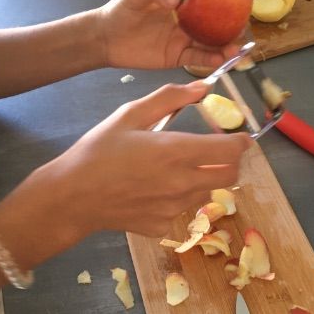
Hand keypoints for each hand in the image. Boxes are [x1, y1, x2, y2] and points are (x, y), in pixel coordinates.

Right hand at [46, 82, 251, 239]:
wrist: (73, 196)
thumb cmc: (98, 151)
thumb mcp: (129, 114)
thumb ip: (169, 99)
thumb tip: (203, 88)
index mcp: (176, 151)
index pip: (231, 150)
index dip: (241, 142)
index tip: (239, 137)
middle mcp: (182, 183)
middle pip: (230, 176)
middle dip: (230, 163)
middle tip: (216, 153)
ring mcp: (174, 208)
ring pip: (206, 192)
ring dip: (203, 179)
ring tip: (175, 169)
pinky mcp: (162, 225)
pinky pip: (181, 210)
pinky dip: (177, 198)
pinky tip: (153, 190)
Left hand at [98, 0, 239, 68]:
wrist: (106, 36)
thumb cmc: (121, 10)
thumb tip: (176, 0)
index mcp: (181, 3)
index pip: (206, 2)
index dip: (224, 3)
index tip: (240, 4)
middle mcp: (186, 21)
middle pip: (213, 25)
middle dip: (230, 29)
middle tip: (245, 32)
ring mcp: (183, 40)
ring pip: (209, 44)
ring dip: (224, 48)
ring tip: (237, 50)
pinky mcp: (176, 57)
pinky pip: (196, 58)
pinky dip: (209, 60)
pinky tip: (221, 60)